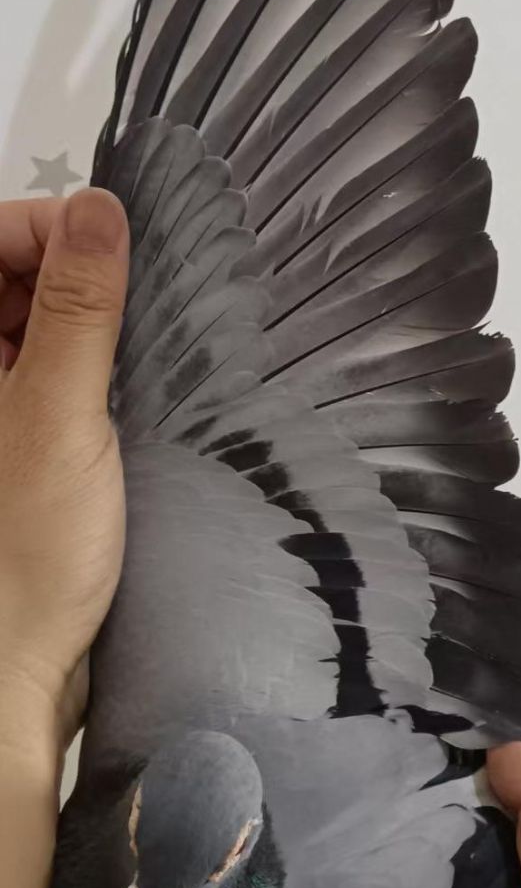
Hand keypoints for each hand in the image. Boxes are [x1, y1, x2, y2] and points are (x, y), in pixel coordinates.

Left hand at [0, 189, 128, 738]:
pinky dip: (92, 366)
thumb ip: (78, 308)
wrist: (13, 676)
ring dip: (89, 320)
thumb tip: (99, 211)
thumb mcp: (59, 416)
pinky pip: (51, 373)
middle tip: (139, 300)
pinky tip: (131, 387)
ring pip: (34, 324)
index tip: (115, 245)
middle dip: (73, 271)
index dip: (46, 228)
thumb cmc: (19, 562)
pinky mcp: (18, 445)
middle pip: (7, 278)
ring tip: (140, 347)